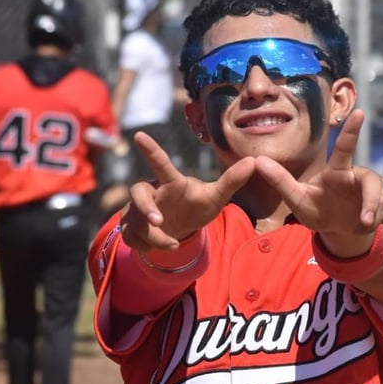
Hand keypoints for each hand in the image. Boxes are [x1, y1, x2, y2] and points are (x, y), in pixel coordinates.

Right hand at [119, 132, 254, 251]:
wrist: (182, 229)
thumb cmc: (197, 207)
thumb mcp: (216, 197)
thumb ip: (232, 181)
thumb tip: (253, 161)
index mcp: (171, 182)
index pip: (160, 163)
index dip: (150, 149)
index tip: (139, 135)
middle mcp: (152, 192)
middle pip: (137, 192)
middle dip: (145, 207)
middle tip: (158, 221)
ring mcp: (139, 210)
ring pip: (135, 221)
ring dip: (152, 236)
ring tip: (172, 244)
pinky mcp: (133, 227)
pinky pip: (130, 237)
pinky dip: (144, 246)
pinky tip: (157, 248)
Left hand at [253, 110, 382, 257]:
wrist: (339, 230)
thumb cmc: (317, 211)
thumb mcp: (297, 200)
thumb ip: (280, 181)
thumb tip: (258, 161)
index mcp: (337, 171)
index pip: (345, 148)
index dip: (352, 130)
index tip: (359, 112)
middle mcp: (358, 174)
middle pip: (372, 182)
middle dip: (372, 203)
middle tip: (364, 223)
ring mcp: (376, 185)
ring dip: (375, 216)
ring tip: (361, 225)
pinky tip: (375, 221)